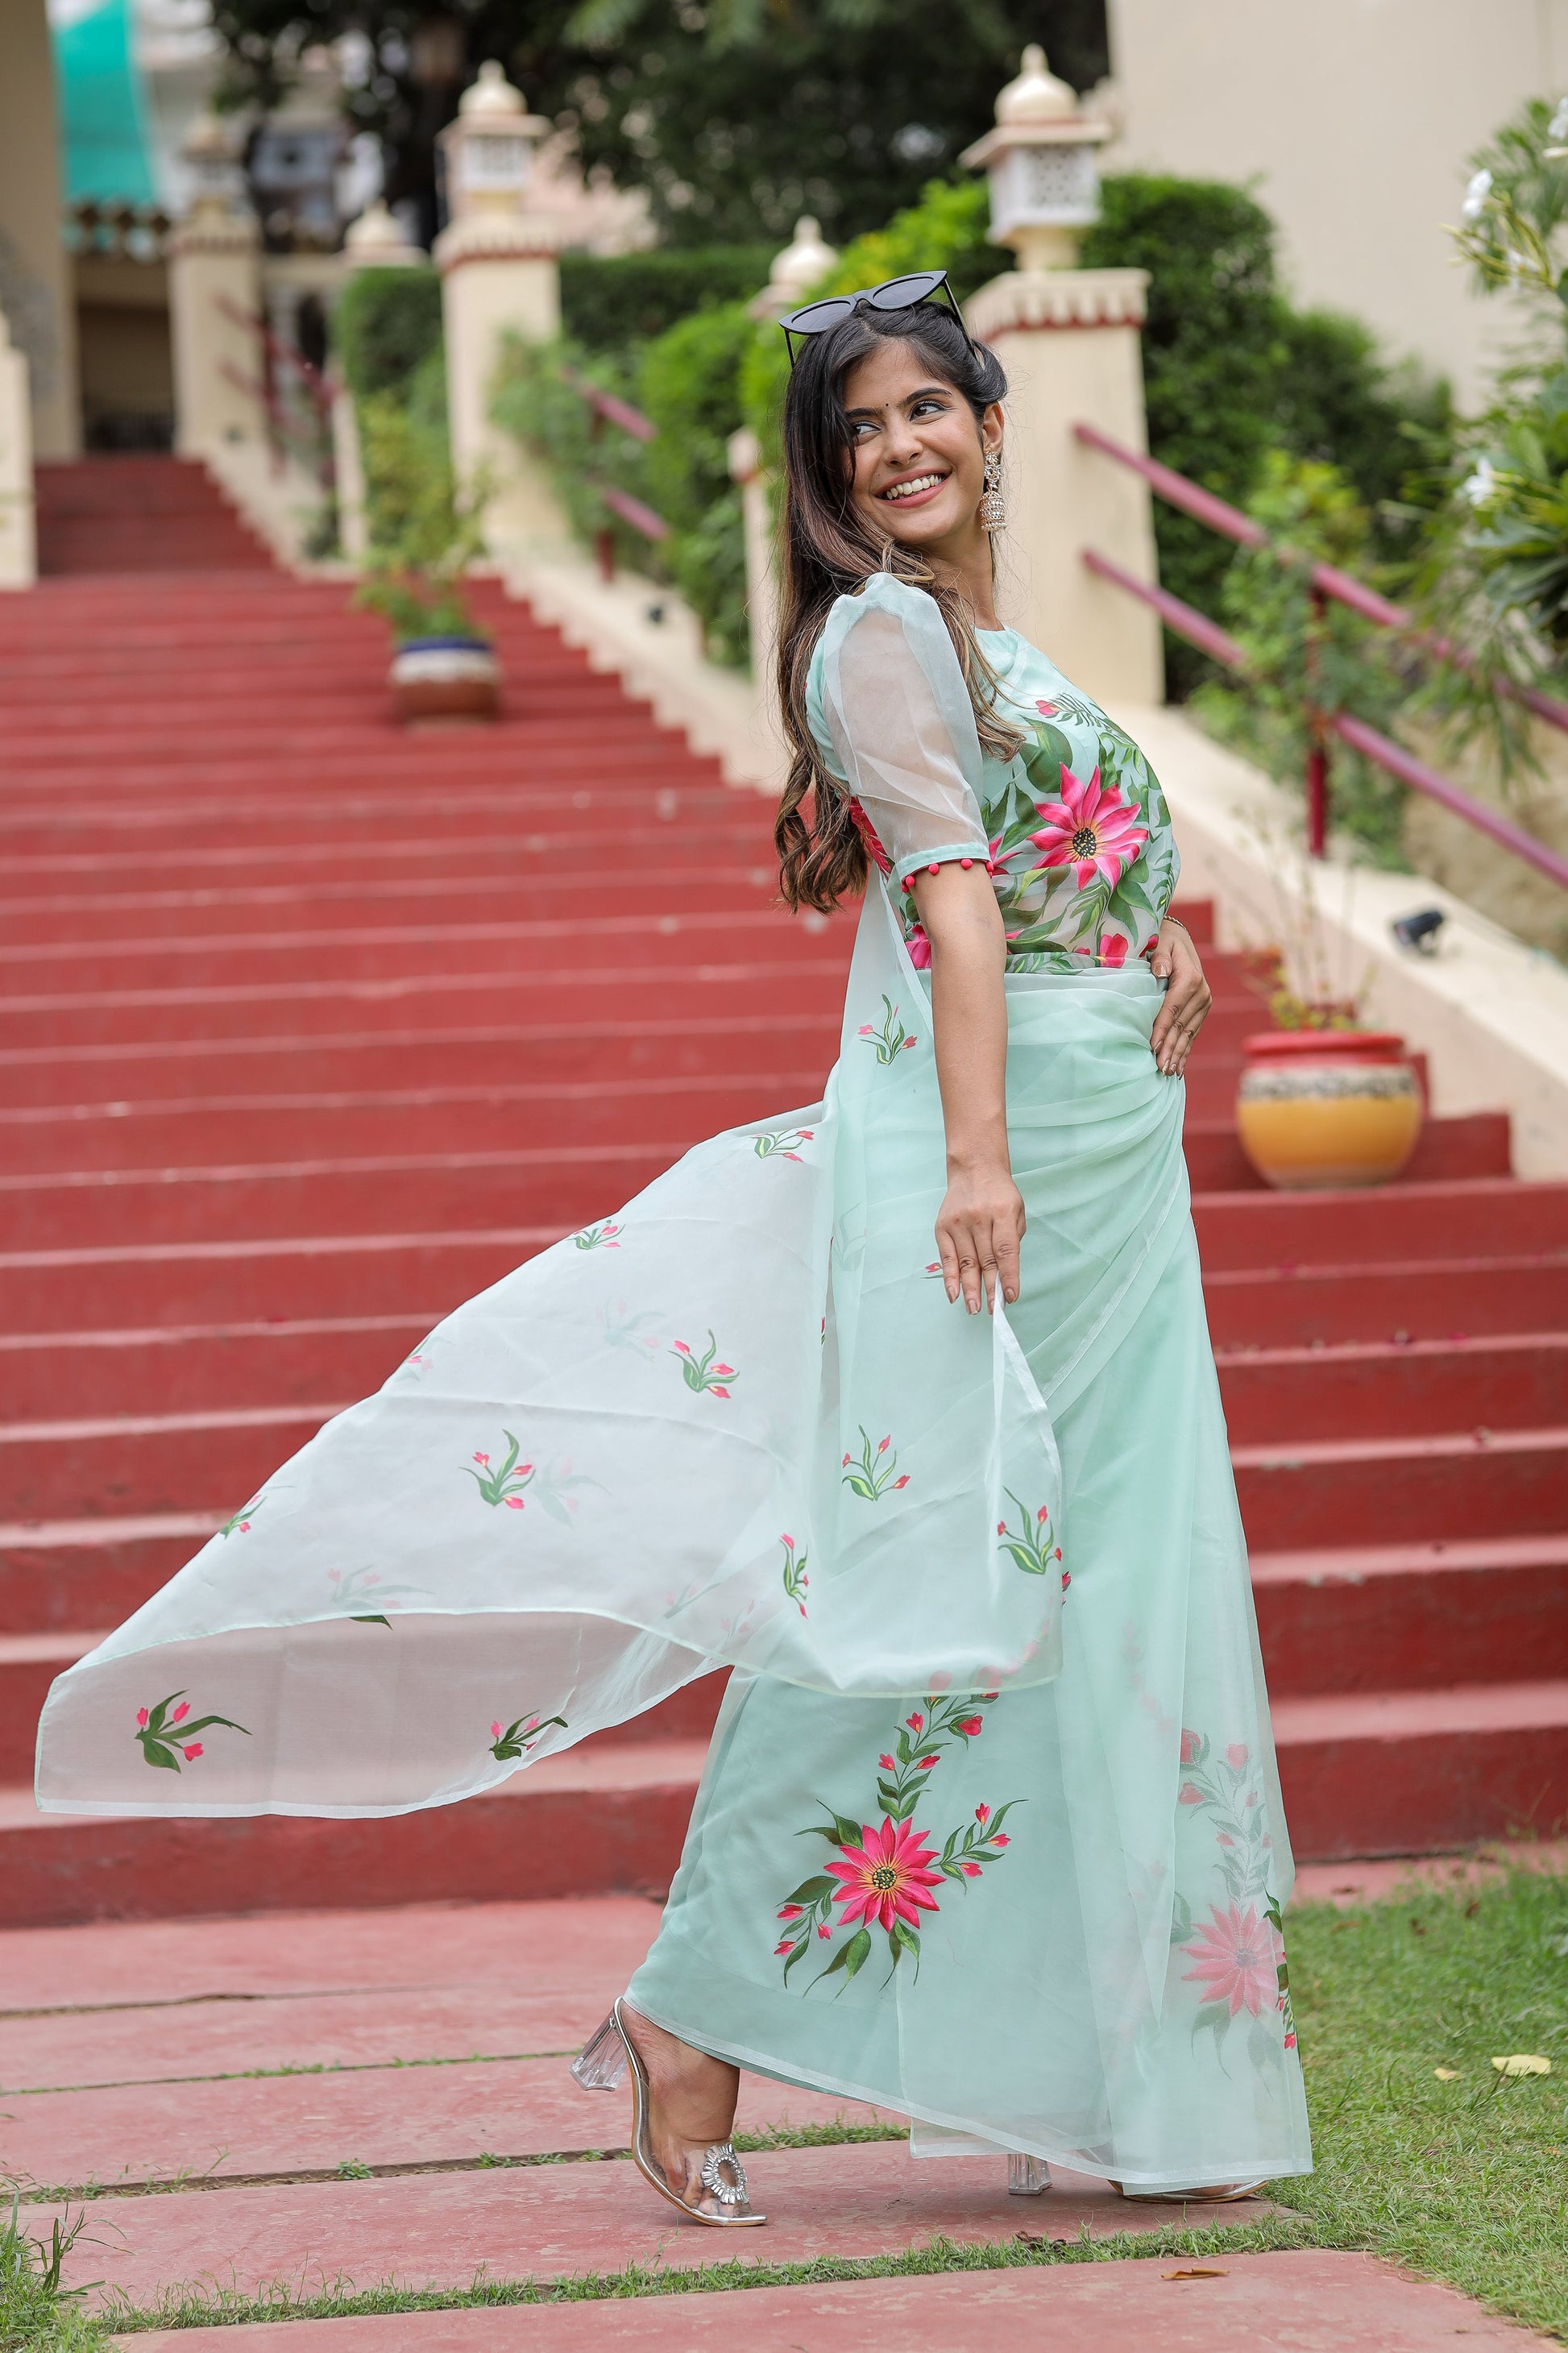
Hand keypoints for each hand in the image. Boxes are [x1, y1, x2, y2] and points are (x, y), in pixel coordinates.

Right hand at [935, 1163, 1025, 1313]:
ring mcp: (958, 1222)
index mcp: (1003, 1212)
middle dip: (989, 1288)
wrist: (974, 1168)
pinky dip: (950, 1277)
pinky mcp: (942, 1226)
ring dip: (970, 1288)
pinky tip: (954, 1294)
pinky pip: (947, 1257)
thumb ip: (1013, 1240)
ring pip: (966, 1262)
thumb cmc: (1000, 1193)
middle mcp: (979, 1217)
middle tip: (993, 1311)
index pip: (1006, 1251)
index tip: (1011, 1297)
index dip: (1009, 1276)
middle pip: (985, 1260)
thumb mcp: (1017, 1210)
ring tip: (974, 1308)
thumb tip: (1005, 1274)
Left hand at [1149, 920, 1211, 1077]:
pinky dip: (1184, 1049)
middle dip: (1170, 1048)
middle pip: (1181, 1025)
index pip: (1172, 1009)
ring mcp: (1203, 1002)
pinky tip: (1178, 1066)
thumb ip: (1159, 956)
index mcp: (1190, 978)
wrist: (1177, 937)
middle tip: (1159, 1069)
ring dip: (1178, 1054)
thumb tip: (1159, 973)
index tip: (1152, 1047)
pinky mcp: (1201, 1009)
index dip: (1161, 1029)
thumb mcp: (1159, 941)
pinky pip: (1192, 1032)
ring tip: (1167, 1073)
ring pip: (1188, 1033)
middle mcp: (1201, 993)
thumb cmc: (1162, 939)